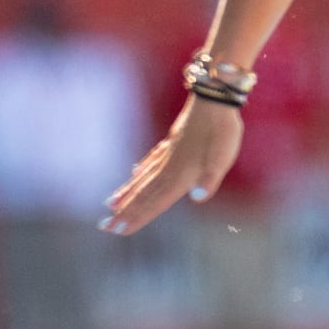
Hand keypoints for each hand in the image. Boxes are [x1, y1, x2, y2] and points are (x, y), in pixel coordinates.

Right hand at [101, 97, 242, 235]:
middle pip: (143, 194)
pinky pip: (150, 163)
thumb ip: (209, 178)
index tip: (119, 229)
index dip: (137, 217)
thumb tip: (198, 197)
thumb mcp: (222, 157)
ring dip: (127, 195)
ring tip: (111, 205)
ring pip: (143, 180)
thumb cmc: (221, 131)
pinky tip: (134, 175)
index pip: (154, 201)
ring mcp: (167, 155)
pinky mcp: (170, 145)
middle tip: (106, 227)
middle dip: (125, 212)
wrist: (214, 99)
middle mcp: (169, 168)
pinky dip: (140, 173)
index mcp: (180, 175)